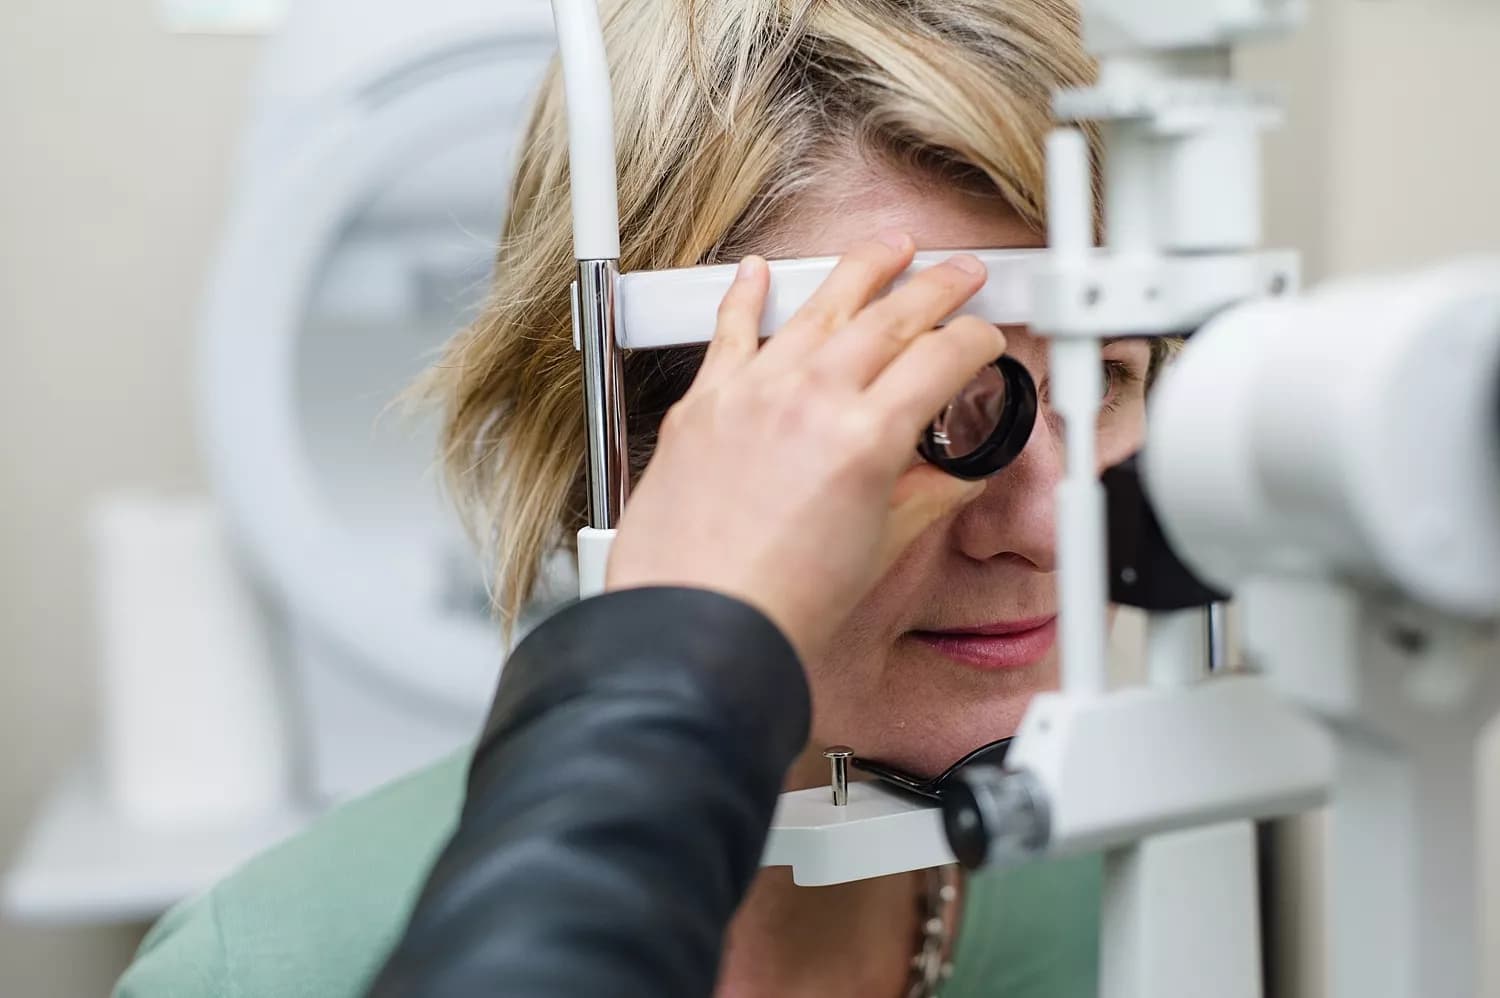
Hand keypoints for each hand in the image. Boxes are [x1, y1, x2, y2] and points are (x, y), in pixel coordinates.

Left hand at [605, 232, 1004, 659]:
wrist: (697, 628)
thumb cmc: (782, 606)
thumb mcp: (879, 547)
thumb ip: (926, 494)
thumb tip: (956, 471)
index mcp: (866, 437)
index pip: (943, 359)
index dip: (977, 341)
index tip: (987, 339)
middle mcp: (810, 399)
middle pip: (891, 317)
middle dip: (938, 287)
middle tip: (962, 272)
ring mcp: (752, 393)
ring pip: (818, 308)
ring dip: (861, 270)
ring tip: (890, 249)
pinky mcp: (703, 404)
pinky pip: (730, 332)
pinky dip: (746, 295)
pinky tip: (758, 271)